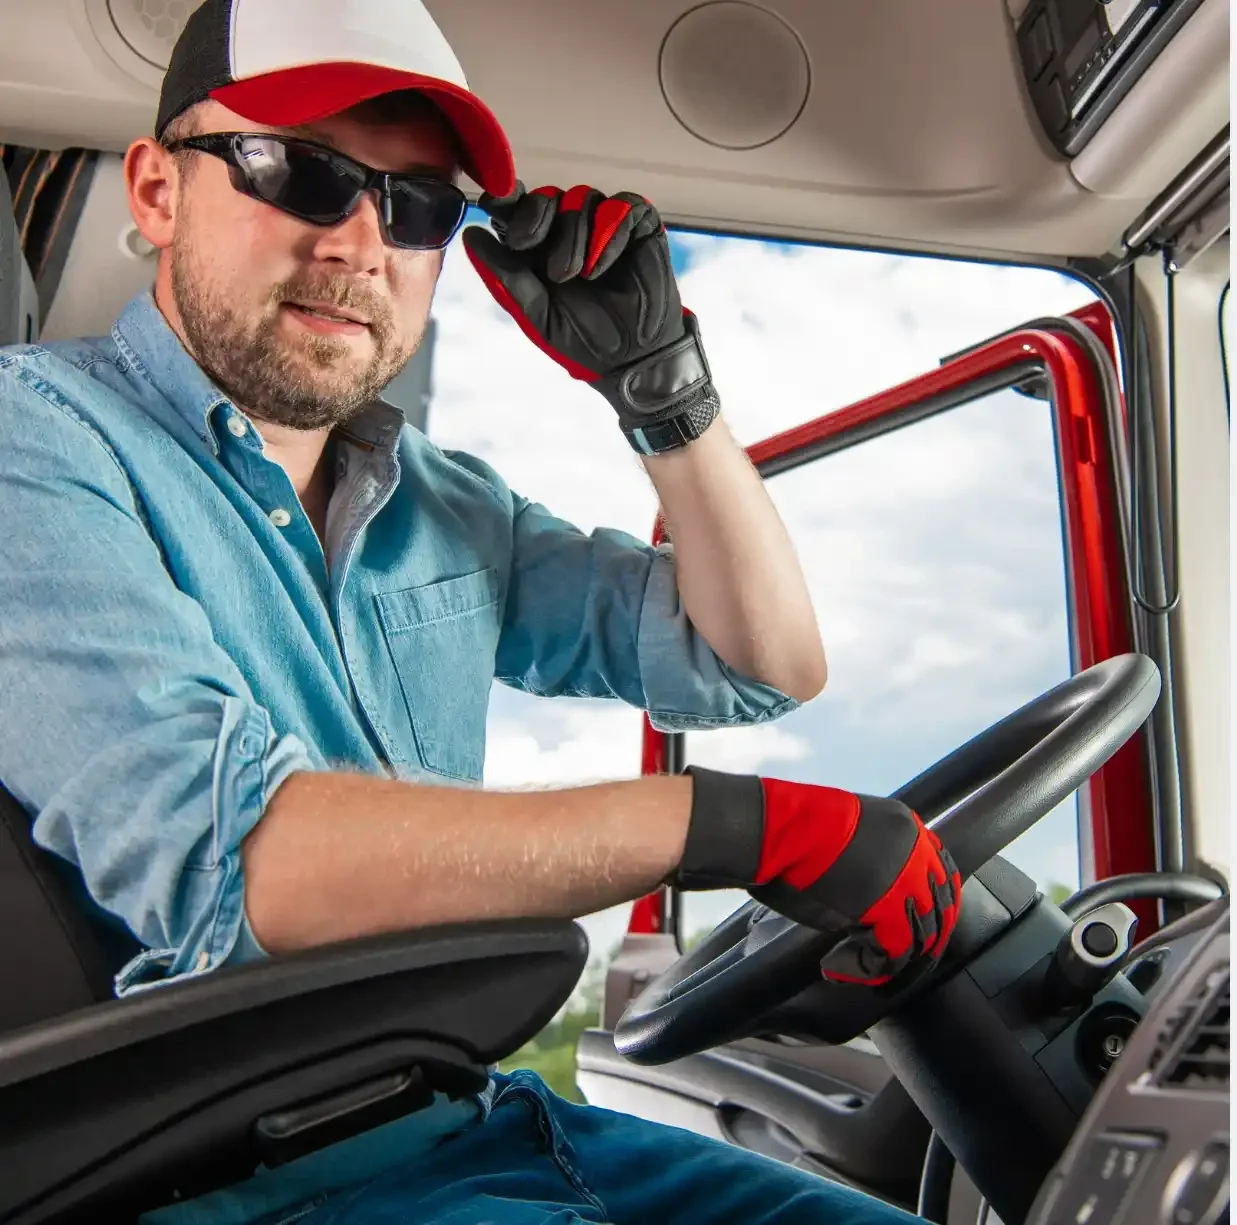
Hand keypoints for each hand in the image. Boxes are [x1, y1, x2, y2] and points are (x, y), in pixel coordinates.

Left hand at [461, 182, 720, 453]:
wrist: (631, 358)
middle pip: (546, 195)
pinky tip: (601, 267)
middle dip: (537, 218)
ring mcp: (605, 224)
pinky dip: (609, 233)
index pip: (517, 207)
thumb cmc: (582, 339)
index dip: (505, 199)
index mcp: (539, 247)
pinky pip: (620, 206)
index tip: (495, 203)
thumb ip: (504, 274)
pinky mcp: (639, 225)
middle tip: (538, 255)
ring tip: (580, 277)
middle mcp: (569, 230)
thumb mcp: (535, 310)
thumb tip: (469, 235)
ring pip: (581, 197)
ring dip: (575, 236)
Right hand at [674, 767, 962, 988]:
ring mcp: (907, 882)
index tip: (915, 928)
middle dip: (921, 942)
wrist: (781, 829)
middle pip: (941, 909)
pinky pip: (891, 955)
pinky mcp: (888, 911)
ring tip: (851, 967)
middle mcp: (917, 852)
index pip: (941, 873)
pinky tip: (835, 966)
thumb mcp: (847, 831)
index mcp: (906, 827)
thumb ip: (870, 855)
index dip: (931, 907)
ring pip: (919, 939)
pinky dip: (864, 970)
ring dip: (886, 961)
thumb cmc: (794, 828)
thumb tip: (867, 888)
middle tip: (893, 962)